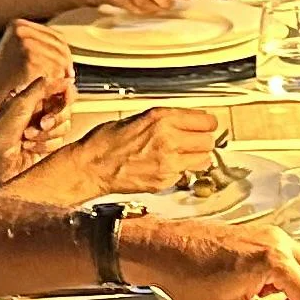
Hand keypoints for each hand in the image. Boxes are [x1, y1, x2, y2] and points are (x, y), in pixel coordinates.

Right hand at [0, 20, 76, 105]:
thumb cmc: (2, 79)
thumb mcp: (18, 53)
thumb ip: (38, 46)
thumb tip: (66, 50)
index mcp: (19, 24)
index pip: (54, 35)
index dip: (64, 52)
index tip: (67, 66)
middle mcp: (21, 30)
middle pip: (58, 46)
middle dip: (66, 63)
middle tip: (69, 77)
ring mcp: (25, 43)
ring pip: (59, 59)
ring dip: (62, 73)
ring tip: (60, 84)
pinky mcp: (29, 59)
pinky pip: (54, 70)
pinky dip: (57, 81)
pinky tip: (54, 88)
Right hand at [69, 106, 225, 194]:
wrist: (91, 167)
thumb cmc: (107, 142)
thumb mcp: (139, 118)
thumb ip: (165, 120)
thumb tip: (186, 122)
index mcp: (162, 119)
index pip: (206, 121)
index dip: (206, 124)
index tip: (205, 125)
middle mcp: (169, 140)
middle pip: (208, 141)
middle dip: (202, 140)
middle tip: (194, 141)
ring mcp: (168, 163)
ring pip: (203, 160)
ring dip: (197, 157)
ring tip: (183, 155)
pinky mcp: (164, 181)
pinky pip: (185, 174)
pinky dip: (181, 171)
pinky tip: (166, 166)